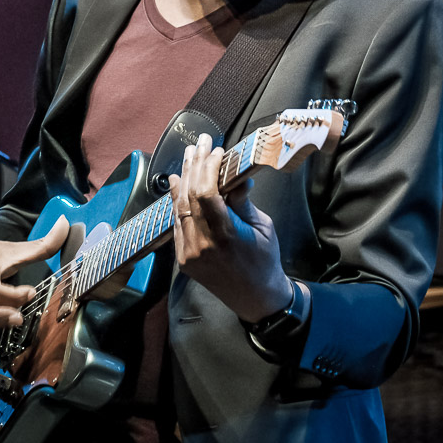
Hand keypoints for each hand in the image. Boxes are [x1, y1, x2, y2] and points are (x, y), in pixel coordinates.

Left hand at [170, 133, 292, 322]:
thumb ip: (243, 202)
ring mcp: (189, 254)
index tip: (216, 151)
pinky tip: (178, 184)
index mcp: (226, 237)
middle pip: (190, 197)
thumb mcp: (263, 227)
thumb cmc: (265, 261)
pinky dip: (178, 202)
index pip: (207, 193)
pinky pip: (177, 223)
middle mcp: (202, 245)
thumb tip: (236, 176)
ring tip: (187, 157)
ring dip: (182, 180)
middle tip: (198, 144)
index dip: (208, 168)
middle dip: (194, 166)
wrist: (256, 298)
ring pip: (179, 209)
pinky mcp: (183, 259)